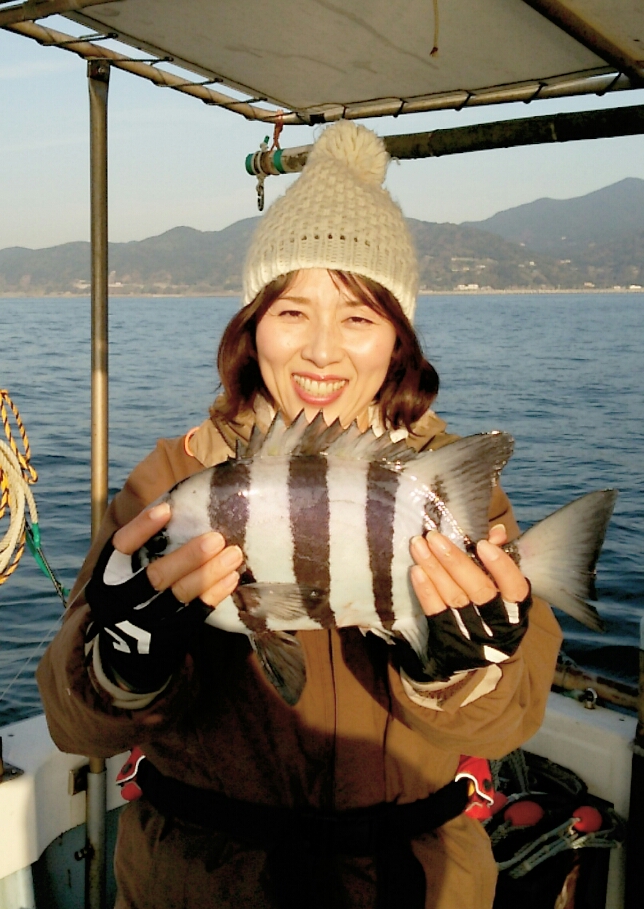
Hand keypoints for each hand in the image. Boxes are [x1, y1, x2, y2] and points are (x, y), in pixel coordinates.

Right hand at [85, 503, 242, 692]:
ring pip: (179, 596)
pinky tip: (231, 578)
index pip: (121, 547)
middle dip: (188, 556)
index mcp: (108, 575)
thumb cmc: (132, 592)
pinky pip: (193, 615)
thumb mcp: (124, 572)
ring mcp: (144, 622)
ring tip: (234, 554)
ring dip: (209, 573)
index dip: (142, 528)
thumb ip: (146, 545)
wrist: (123, 649)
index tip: (167, 510)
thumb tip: (182, 505)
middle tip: (217, 538)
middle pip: (156, 576)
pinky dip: (213, 594)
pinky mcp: (166, 636)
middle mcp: (121, 599)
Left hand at [405, 526, 531, 681]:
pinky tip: (416, 571)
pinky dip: (426, 590)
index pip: (514, 587)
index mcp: (516, 608)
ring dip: (434, 568)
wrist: (471, 654)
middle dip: (455, 560)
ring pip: (454, 598)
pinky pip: (436, 612)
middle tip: (434, 537)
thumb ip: (499, 557)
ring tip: (418, 546)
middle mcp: (497, 623)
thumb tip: (497, 532)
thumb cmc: (490, 608)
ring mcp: (472, 634)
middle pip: (478, 590)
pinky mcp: (448, 639)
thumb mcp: (501, 586)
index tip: (482, 544)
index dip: (501, 566)